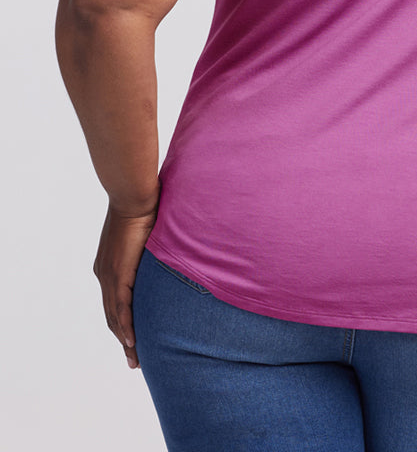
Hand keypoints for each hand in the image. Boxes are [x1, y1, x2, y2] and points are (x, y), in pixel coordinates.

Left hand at [93, 198, 159, 368]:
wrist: (134, 197)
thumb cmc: (144, 207)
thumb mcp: (147, 235)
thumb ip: (153, 248)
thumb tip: (171, 250)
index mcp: (109, 266)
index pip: (113, 301)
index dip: (122, 322)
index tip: (131, 340)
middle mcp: (104, 274)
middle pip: (112, 315)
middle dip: (123, 338)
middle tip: (134, 359)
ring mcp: (109, 276)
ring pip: (115, 317)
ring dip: (125, 339)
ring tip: (135, 359)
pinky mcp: (118, 275)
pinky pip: (121, 309)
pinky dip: (126, 327)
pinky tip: (132, 343)